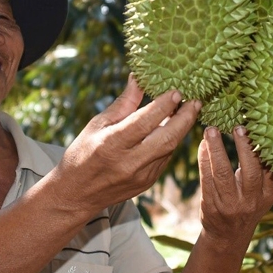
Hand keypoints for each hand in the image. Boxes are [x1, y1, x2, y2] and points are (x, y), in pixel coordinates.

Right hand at [55, 76, 199, 212]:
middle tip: (195, 101)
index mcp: (111, 145)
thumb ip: (124, 104)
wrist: (76, 194)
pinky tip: (175, 129)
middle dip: (185, 118)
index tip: (177, 91)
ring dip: (182, 129)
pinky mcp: (147, 184)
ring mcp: (140, 176)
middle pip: (166, 138)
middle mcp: (128, 163)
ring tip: (188, 111)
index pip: (145, 122)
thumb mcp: (97, 125)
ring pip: (170, 149)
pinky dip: (171, 142)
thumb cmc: (83, 153)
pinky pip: (165, 159)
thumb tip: (139, 78)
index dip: (164, 106)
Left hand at [197, 126, 272, 251]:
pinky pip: (206, 179)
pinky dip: (204, 159)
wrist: (228, 236)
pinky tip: (203, 145)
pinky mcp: (211, 205)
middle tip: (238, 127)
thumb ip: (265, 172)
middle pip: (250, 171)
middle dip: (244, 148)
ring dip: (216, 149)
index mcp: (268, 194)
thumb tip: (264, 136)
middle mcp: (251, 200)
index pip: (270, 169)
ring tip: (211, 131)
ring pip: (223, 173)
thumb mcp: (264, 194)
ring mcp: (230, 204)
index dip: (264, 149)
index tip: (259, 129)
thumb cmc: (247, 205)